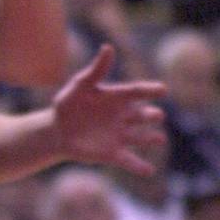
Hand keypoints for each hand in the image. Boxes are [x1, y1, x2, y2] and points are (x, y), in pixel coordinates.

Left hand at [52, 44, 165, 176]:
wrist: (57, 131)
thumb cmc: (69, 104)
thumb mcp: (79, 85)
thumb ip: (95, 70)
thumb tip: (108, 47)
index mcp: (118, 98)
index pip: (137, 92)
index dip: (150, 90)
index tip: (163, 90)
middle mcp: (124, 116)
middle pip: (143, 115)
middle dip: (152, 116)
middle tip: (157, 115)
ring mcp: (120, 136)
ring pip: (141, 137)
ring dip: (151, 139)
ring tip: (159, 139)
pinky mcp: (113, 154)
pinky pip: (129, 161)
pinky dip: (139, 166)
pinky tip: (149, 171)